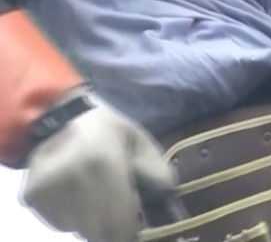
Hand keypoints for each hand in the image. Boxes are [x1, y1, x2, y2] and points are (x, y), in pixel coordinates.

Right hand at [21, 94, 176, 241]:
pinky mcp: (32, 196)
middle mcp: (73, 179)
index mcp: (104, 163)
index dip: (130, 228)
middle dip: (112, 226)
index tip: (134, 223)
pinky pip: (58, 223)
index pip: (121, 221)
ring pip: (78, 229)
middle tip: (115, 210)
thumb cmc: (108, 131)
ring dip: (90, 221)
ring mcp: (49, 190)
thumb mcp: (141, 142)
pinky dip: (69, 217)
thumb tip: (163, 201)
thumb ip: (158, 172)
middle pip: (98, 230)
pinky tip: (73, 195)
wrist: (60, 116)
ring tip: (94, 196)